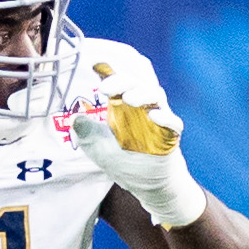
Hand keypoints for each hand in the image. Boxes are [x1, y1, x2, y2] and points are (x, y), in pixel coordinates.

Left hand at [69, 49, 207, 228]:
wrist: (148, 186)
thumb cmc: (124, 163)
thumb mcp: (98, 149)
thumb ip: (86, 133)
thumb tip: (76, 118)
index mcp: (122, 105)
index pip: (117, 80)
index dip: (108, 68)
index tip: (93, 62)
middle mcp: (141, 106)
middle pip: (136, 81)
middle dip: (122, 80)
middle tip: (104, 88)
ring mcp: (158, 119)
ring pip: (156, 95)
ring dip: (142, 93)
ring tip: (128, 99)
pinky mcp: (171, 136)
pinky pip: (173, 123)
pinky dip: (165, 118)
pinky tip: (153, 117)